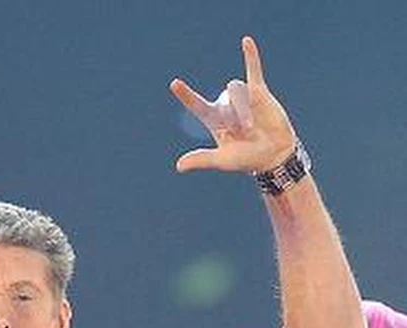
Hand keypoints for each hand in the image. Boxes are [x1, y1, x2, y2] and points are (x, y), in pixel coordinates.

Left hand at [171, 36, 296, 173]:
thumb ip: (202, 159)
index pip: (196, 104)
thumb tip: (179, 167)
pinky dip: (251, 56)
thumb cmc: (246, 159)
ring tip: (252, 127)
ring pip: (237, 92)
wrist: (274, 155)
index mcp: (213, 120)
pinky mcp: (259, 92)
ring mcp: (241, 98)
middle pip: (223, 101)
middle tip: (245, 133)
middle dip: (235, 118)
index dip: (186, 95)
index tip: (174, 83)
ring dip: (244, 109)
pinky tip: (246, 41)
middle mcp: (225, 106)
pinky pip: (253, 71)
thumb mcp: (223, 160)